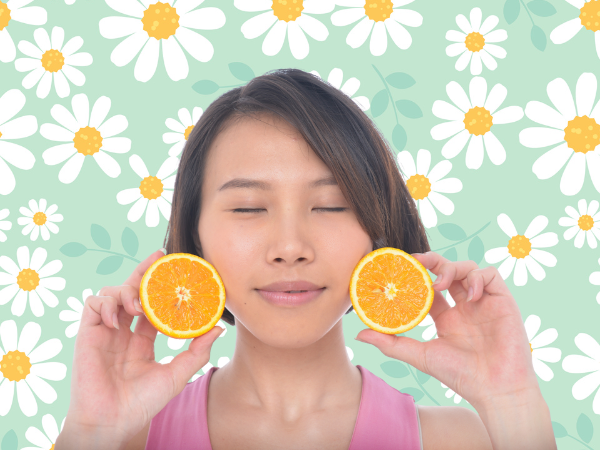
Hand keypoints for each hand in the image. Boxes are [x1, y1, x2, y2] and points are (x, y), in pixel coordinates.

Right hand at [59, 249, 222, 445]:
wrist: (113, 421)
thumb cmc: (143, 402)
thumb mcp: (177, 374)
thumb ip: (198, 351)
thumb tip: (219, 327)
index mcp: (142, 339)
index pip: (153, 304)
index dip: (162, 286)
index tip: (176, 267)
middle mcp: (124, 331)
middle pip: (133, 290)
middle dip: (144, 273)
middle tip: (160, 259)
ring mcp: (106, 331)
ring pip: (113, 293)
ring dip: (127, 290)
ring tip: (139, 304)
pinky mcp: (88, 333)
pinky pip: (93, 304)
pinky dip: (106, 303)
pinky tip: (119, 317)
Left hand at [355, 251, 539, 408]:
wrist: (496, 390)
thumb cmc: (461, 376)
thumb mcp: (420, 355)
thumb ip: (391, 343)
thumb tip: (360, 333)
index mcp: (445, 317)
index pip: (427, 287)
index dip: (414, 275)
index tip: (398, 268)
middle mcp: (463, 306)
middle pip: (446, 270)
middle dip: (431, 261)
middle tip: (416, 261)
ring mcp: (482, 302)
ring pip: (466, 267)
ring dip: (450, 268)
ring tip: (439, 284)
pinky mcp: (502, 300)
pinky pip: (490, 274)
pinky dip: (477, 277)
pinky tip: (469, 294)